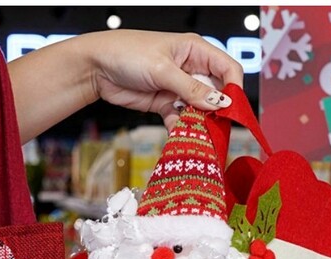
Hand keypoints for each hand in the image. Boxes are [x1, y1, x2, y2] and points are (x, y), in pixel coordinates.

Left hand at [85, 30, 244, 129]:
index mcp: (195, 50)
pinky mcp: (166, 104)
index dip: (233, 89)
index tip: (231, 109)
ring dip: (199, 123)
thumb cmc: (127, 53)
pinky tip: (180, 135)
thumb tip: (218, 102)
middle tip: (216, 129)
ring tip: (198, 136)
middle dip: (216, 111)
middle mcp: (191, 69)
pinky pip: (181, 119)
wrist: (96, 67)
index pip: (228, 69)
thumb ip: (190, 87)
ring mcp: (179, 88)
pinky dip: (182, 128)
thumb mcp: (162, 69)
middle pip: (216, 93)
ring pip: (200, 110)